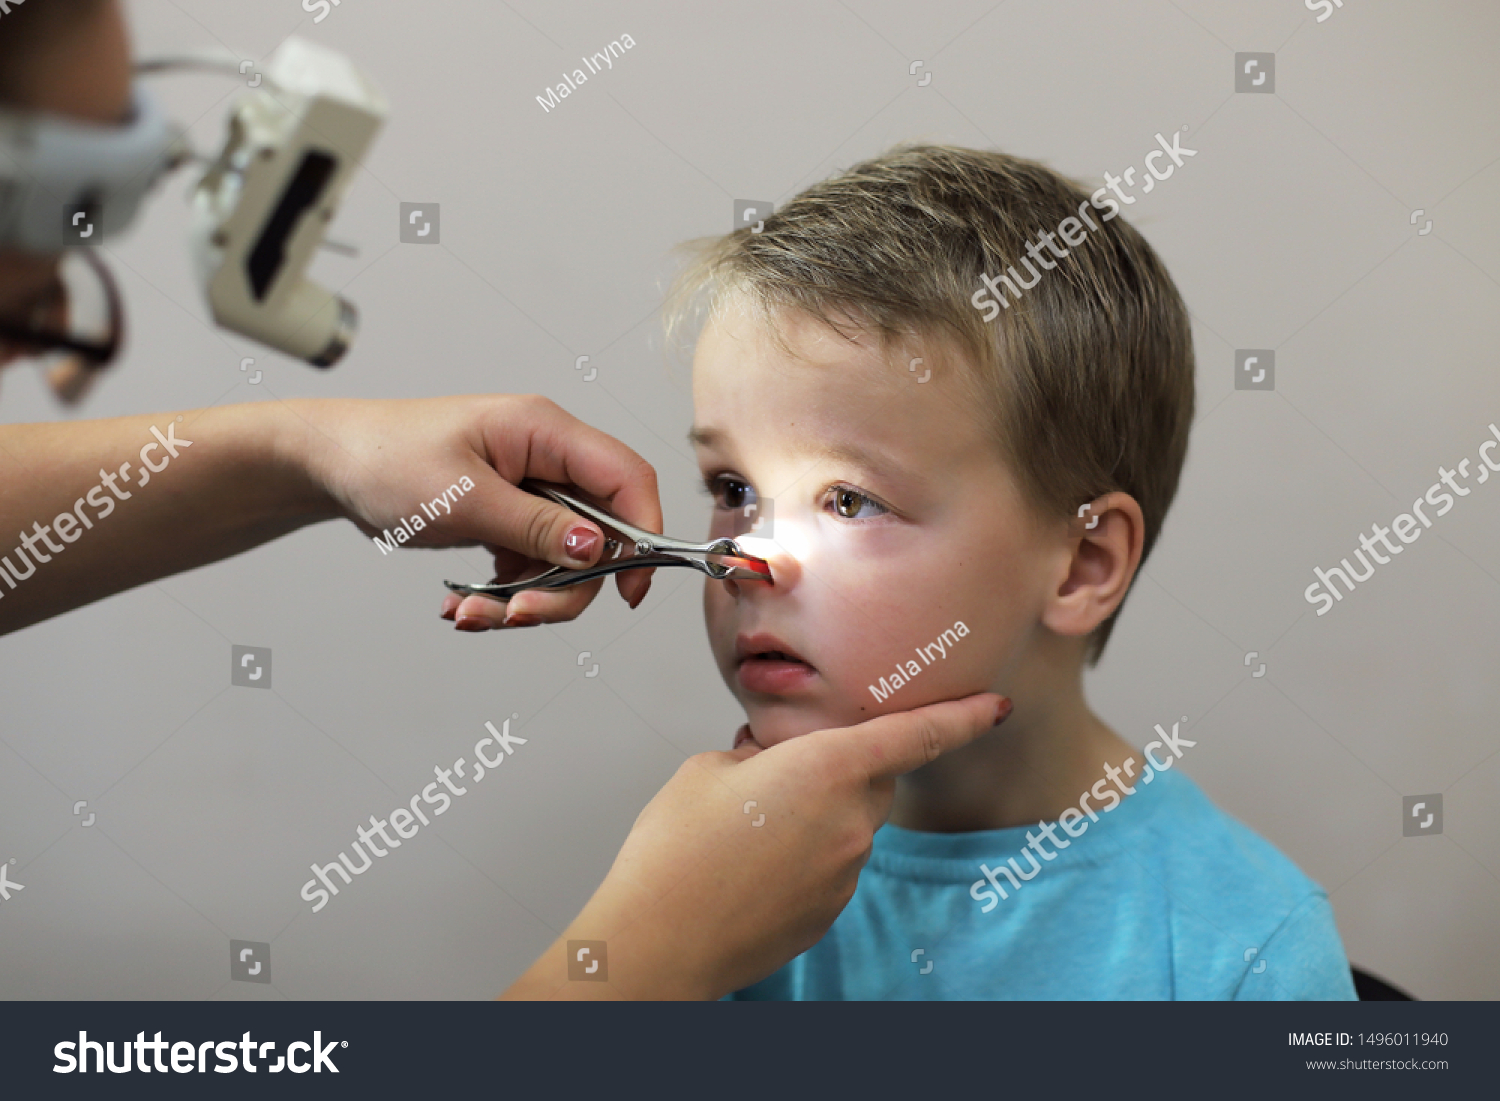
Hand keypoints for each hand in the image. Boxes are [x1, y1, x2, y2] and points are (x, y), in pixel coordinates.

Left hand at [293, 395, 661, 629]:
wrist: (329, 464)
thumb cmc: (385, 458)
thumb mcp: (463, 498)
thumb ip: (535, 526)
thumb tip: (598, 548)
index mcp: (545, 431)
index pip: (626, 478)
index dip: (642, 534)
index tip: (629, 589)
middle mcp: (546, 458)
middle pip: (598, 533)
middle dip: (565, 585)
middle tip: (520, 613)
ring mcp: (528, 488)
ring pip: (564, 558)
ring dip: (525, 597)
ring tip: (471, 614)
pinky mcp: (508, 515)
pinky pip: (530, 563)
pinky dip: (503, 592)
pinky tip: (464, 605)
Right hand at [501, 691, 1011, 999]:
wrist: (660, 939)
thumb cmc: (674, 851)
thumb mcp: (708, 768)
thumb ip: (756, 753)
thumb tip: (767, 757)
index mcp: (827, 769)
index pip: (917, 735)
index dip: (962, 717)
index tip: (993, 705)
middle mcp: (851, 822)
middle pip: (874, 780)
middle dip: (842, 768)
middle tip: (780, 772)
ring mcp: (845, 874)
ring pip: (848, 826)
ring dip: (815, 816)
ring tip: (745, 830)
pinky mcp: (829, 912)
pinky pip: (830, 867)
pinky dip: (803, 857)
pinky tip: (751, 867)